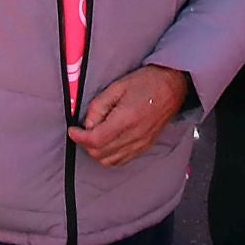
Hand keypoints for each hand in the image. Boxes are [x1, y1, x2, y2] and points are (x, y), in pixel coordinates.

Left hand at [67, 65, 188, 167]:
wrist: (172, 87)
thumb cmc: (145, 82)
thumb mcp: (116, 87)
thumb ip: (98, 106)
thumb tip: (87, 124)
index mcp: (126, 119)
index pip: (96, 140)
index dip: (79, 137)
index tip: (72, 130)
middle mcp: (134, 136)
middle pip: (101, 154)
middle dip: (86, 144)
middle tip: (82, 130)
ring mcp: (141, 144)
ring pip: (110, 161)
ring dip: (97, 151)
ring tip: (94, 135)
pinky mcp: (145, 147)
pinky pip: (122, 161)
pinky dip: (109, 156)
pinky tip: (107, 142)